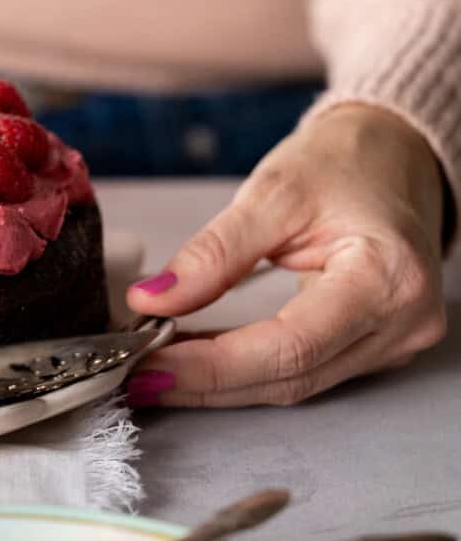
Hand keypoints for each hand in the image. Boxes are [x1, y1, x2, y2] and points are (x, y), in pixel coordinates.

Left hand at [125, 104, 448, 406]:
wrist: (391, 157)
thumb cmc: (343, 164)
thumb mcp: (272, 194)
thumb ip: (213, 253)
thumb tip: (153, 299)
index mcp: (387, 279)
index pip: (289, 346)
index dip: (213, 364)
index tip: (149, 363)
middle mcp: (402, 323)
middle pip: (290, 377)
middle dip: (206, 381)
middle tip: (138, 376)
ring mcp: (392, 341)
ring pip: (292, 383)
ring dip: (218, 381)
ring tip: (154, 367)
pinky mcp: (372, 346)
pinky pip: (300, 369)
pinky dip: (242, 368)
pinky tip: (193, 358)